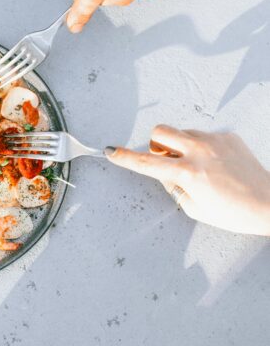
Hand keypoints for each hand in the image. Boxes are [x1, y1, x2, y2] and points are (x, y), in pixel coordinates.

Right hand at [106, 125, 269, 234]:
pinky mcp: (229, 136)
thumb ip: (173, 186)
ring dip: (179, 145)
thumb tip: (164, 172)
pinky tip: (216, 163)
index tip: (110, 150)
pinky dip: (201, 147)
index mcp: (188, 173)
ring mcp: (216, 141)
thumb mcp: (195, 207)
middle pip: (160, 132)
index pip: (147, 163)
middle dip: (156, 144)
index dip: (125, 157)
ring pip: (182, 132)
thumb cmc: (234, 213)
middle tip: (166, 160)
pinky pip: (203, 135)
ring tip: (196, 166)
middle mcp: (200, 151)